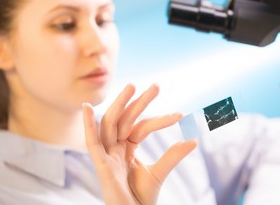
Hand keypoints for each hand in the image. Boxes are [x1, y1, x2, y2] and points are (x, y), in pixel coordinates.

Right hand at [82, 84, 196, 204]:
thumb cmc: (141, 198)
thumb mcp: (160, 172)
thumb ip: (173, 155)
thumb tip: (193, 140)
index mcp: (126, 150)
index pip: (141, 127)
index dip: (160, 120)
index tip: (180, 115)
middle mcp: (115, 149)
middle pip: (125, 119)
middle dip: (139, 102)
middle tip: (157, 86)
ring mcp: (107, 156)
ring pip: (110, 124)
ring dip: (119, 104)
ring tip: (132, 86)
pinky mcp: (101, 166)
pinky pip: (91, 143)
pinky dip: (87, 125)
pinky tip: (86, 107)